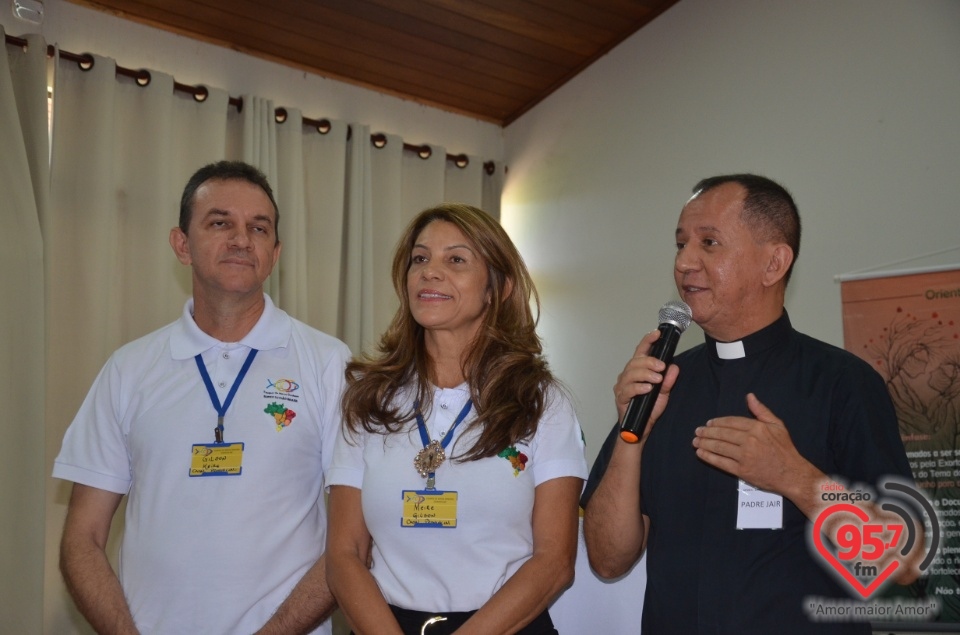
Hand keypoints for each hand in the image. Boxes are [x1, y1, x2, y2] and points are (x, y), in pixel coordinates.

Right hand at [613, 330, 679, 437]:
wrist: (640, 430)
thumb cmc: (648, 410)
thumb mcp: (663, 394)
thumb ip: (669, 381)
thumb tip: (674, 366)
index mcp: (637, 371)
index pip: (641, 352)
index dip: (648, 341)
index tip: (657, 333)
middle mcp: (627, 376)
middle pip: (635, 361)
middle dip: (650, 362)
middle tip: (662, 367)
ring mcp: (622, 386)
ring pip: (630, 373)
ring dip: (645, 374)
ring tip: (657, 379)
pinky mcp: (620, 398)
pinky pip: (628, 389)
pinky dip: (639, 387)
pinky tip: (647, 389)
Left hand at [692, 393, 814, 495]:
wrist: (792, 474)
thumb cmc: (785, 449)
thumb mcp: (777, 425)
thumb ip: (761, 411)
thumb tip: (749, 396)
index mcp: (757, 428)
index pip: (731, 422)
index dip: (717, 422)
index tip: (708, 423)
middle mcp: (749, 441)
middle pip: (722, 434)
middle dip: (707, 432)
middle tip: (697, 431)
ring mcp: (744, 456)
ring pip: (719, 447)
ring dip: (704, 443)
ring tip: (695, 441)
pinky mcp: (741, 470)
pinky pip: (721, 462)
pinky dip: (708, 457)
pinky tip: (700, 453)